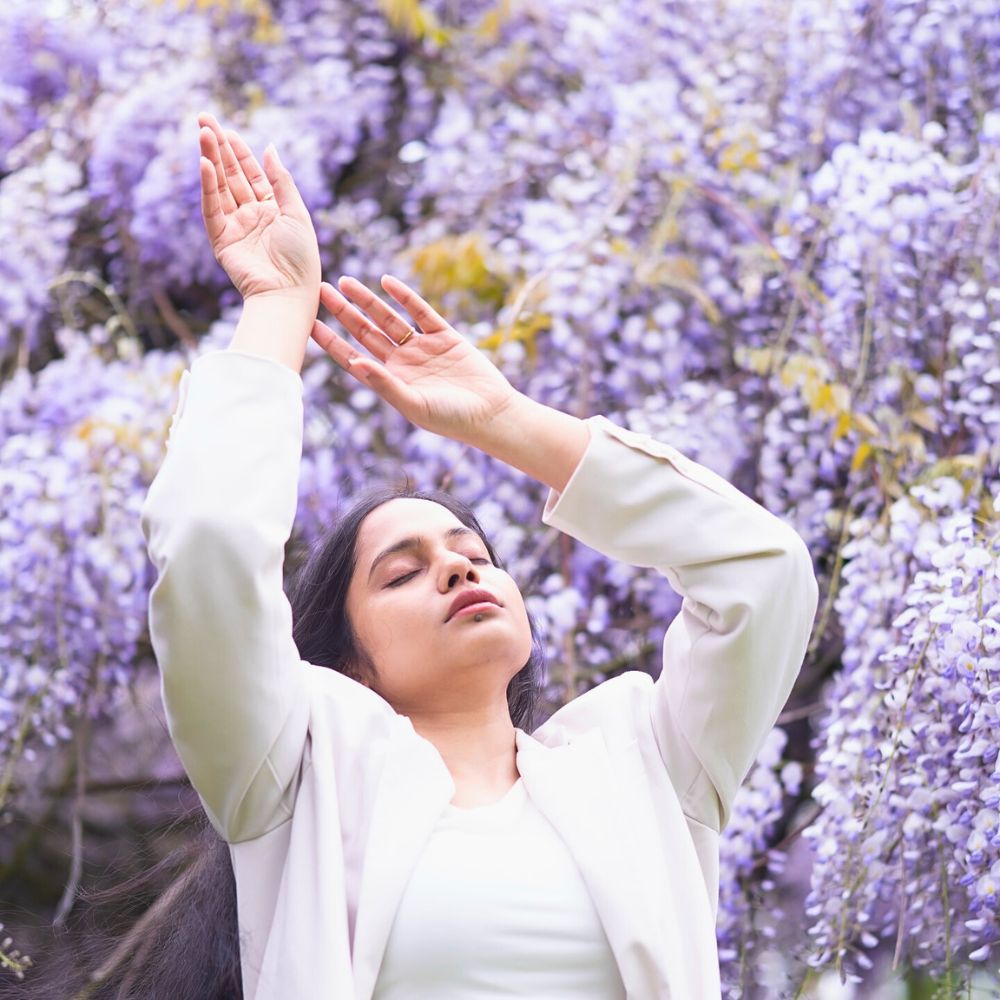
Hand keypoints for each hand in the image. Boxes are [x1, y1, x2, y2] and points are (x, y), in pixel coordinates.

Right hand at [198, 112, 319, 305]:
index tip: (228, 129)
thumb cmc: (301, 258)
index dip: (240, 151)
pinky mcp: (222, 241)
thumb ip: (281, 181)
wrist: (289, 294)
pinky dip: (208, 187)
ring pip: (220, 187)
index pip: (252, 174)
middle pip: (232, 175)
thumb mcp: (296, 213)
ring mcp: (235, 227)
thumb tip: (269, 147)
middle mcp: (251, 216)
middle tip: (204, 118)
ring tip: (203, 133)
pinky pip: (212, 209)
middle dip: (219, 147)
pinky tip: (205, 164)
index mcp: (272, 209)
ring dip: (211, 159)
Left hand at [311, 275, 520, 443]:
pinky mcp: (444, 336)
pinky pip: (420, 312)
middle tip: (320, 291)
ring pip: (388, 318)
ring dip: (367, 300)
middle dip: (344, 312)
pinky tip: (387, 282)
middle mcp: (402, 362)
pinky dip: (405, 297)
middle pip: (365, 332)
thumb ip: (385, 384)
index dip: (331, 341)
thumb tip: (355, 362)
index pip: (352, 357)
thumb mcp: (414, 405)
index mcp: (390, 380)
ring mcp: (422, 347)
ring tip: (345, 282)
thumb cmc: (452, 419)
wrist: (491, 413)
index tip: (309, 324)